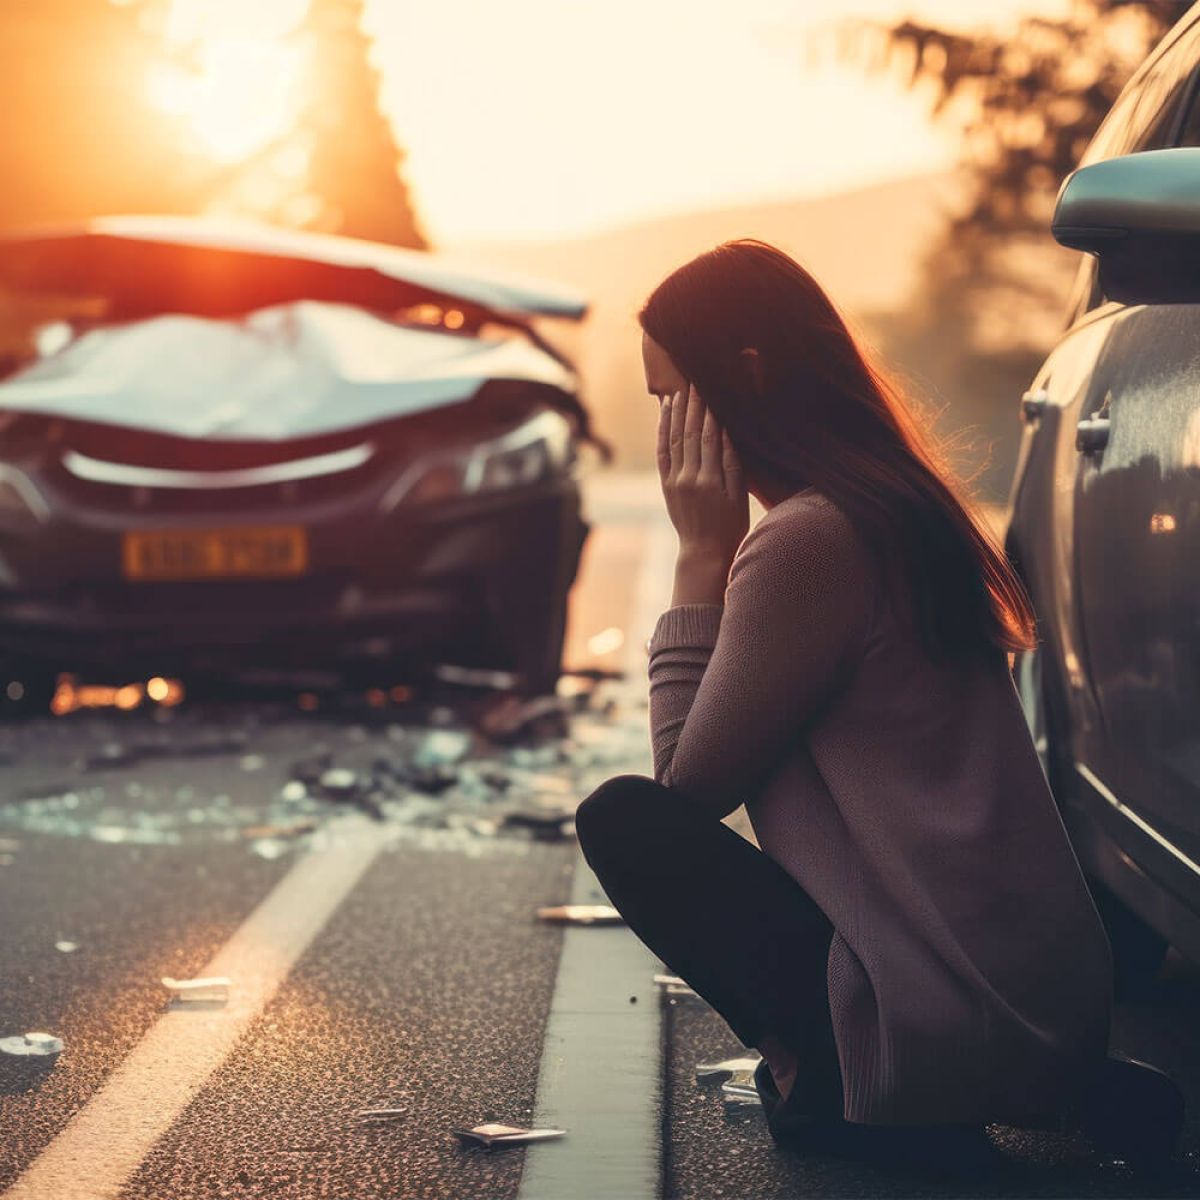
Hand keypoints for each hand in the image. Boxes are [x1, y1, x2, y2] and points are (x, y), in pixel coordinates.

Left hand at [657, 384, 748, 566]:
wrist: (704, 552)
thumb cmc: (730, 526)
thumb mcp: (739, 497)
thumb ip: (732, 465)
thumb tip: (726, 433)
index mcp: (711, 480)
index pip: (709, 437)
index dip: (709, 412)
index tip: (711, 390)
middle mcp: (689, 478)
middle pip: (690, 434)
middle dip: (692, 406)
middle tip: (694, 382)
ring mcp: (675, 481)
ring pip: (673, 440)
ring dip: (675, 413)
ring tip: (678, 391)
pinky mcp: (666, 485)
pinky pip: (662, 452)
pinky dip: (662, 431)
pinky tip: (664, 413)